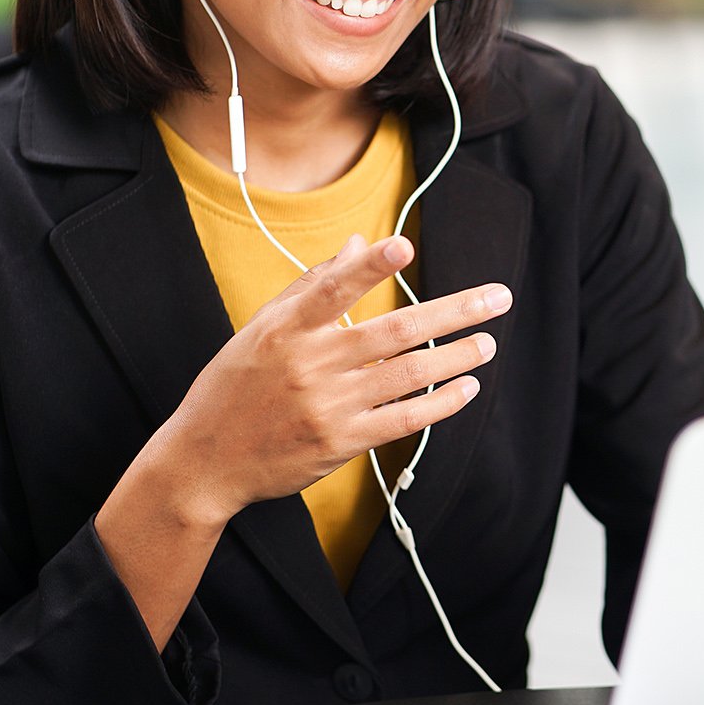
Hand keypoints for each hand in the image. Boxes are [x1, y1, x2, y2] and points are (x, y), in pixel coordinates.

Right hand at [155, 233, 509, 525]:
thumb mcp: (262, 328)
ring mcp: (328, 406)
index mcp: (286, 329)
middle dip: (454, 311)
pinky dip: (440, 402)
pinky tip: (466, 386)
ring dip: (457, 356)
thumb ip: (313, 285)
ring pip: (409, 374)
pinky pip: (403, 419)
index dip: (369, 268)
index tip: (404, 246)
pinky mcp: (341, 442)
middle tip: (498, 298)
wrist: (205, 461)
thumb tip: (359, 244)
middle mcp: (310, 364)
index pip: (332, 289)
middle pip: (395, 331)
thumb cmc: (235, 385)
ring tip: (487, 342)